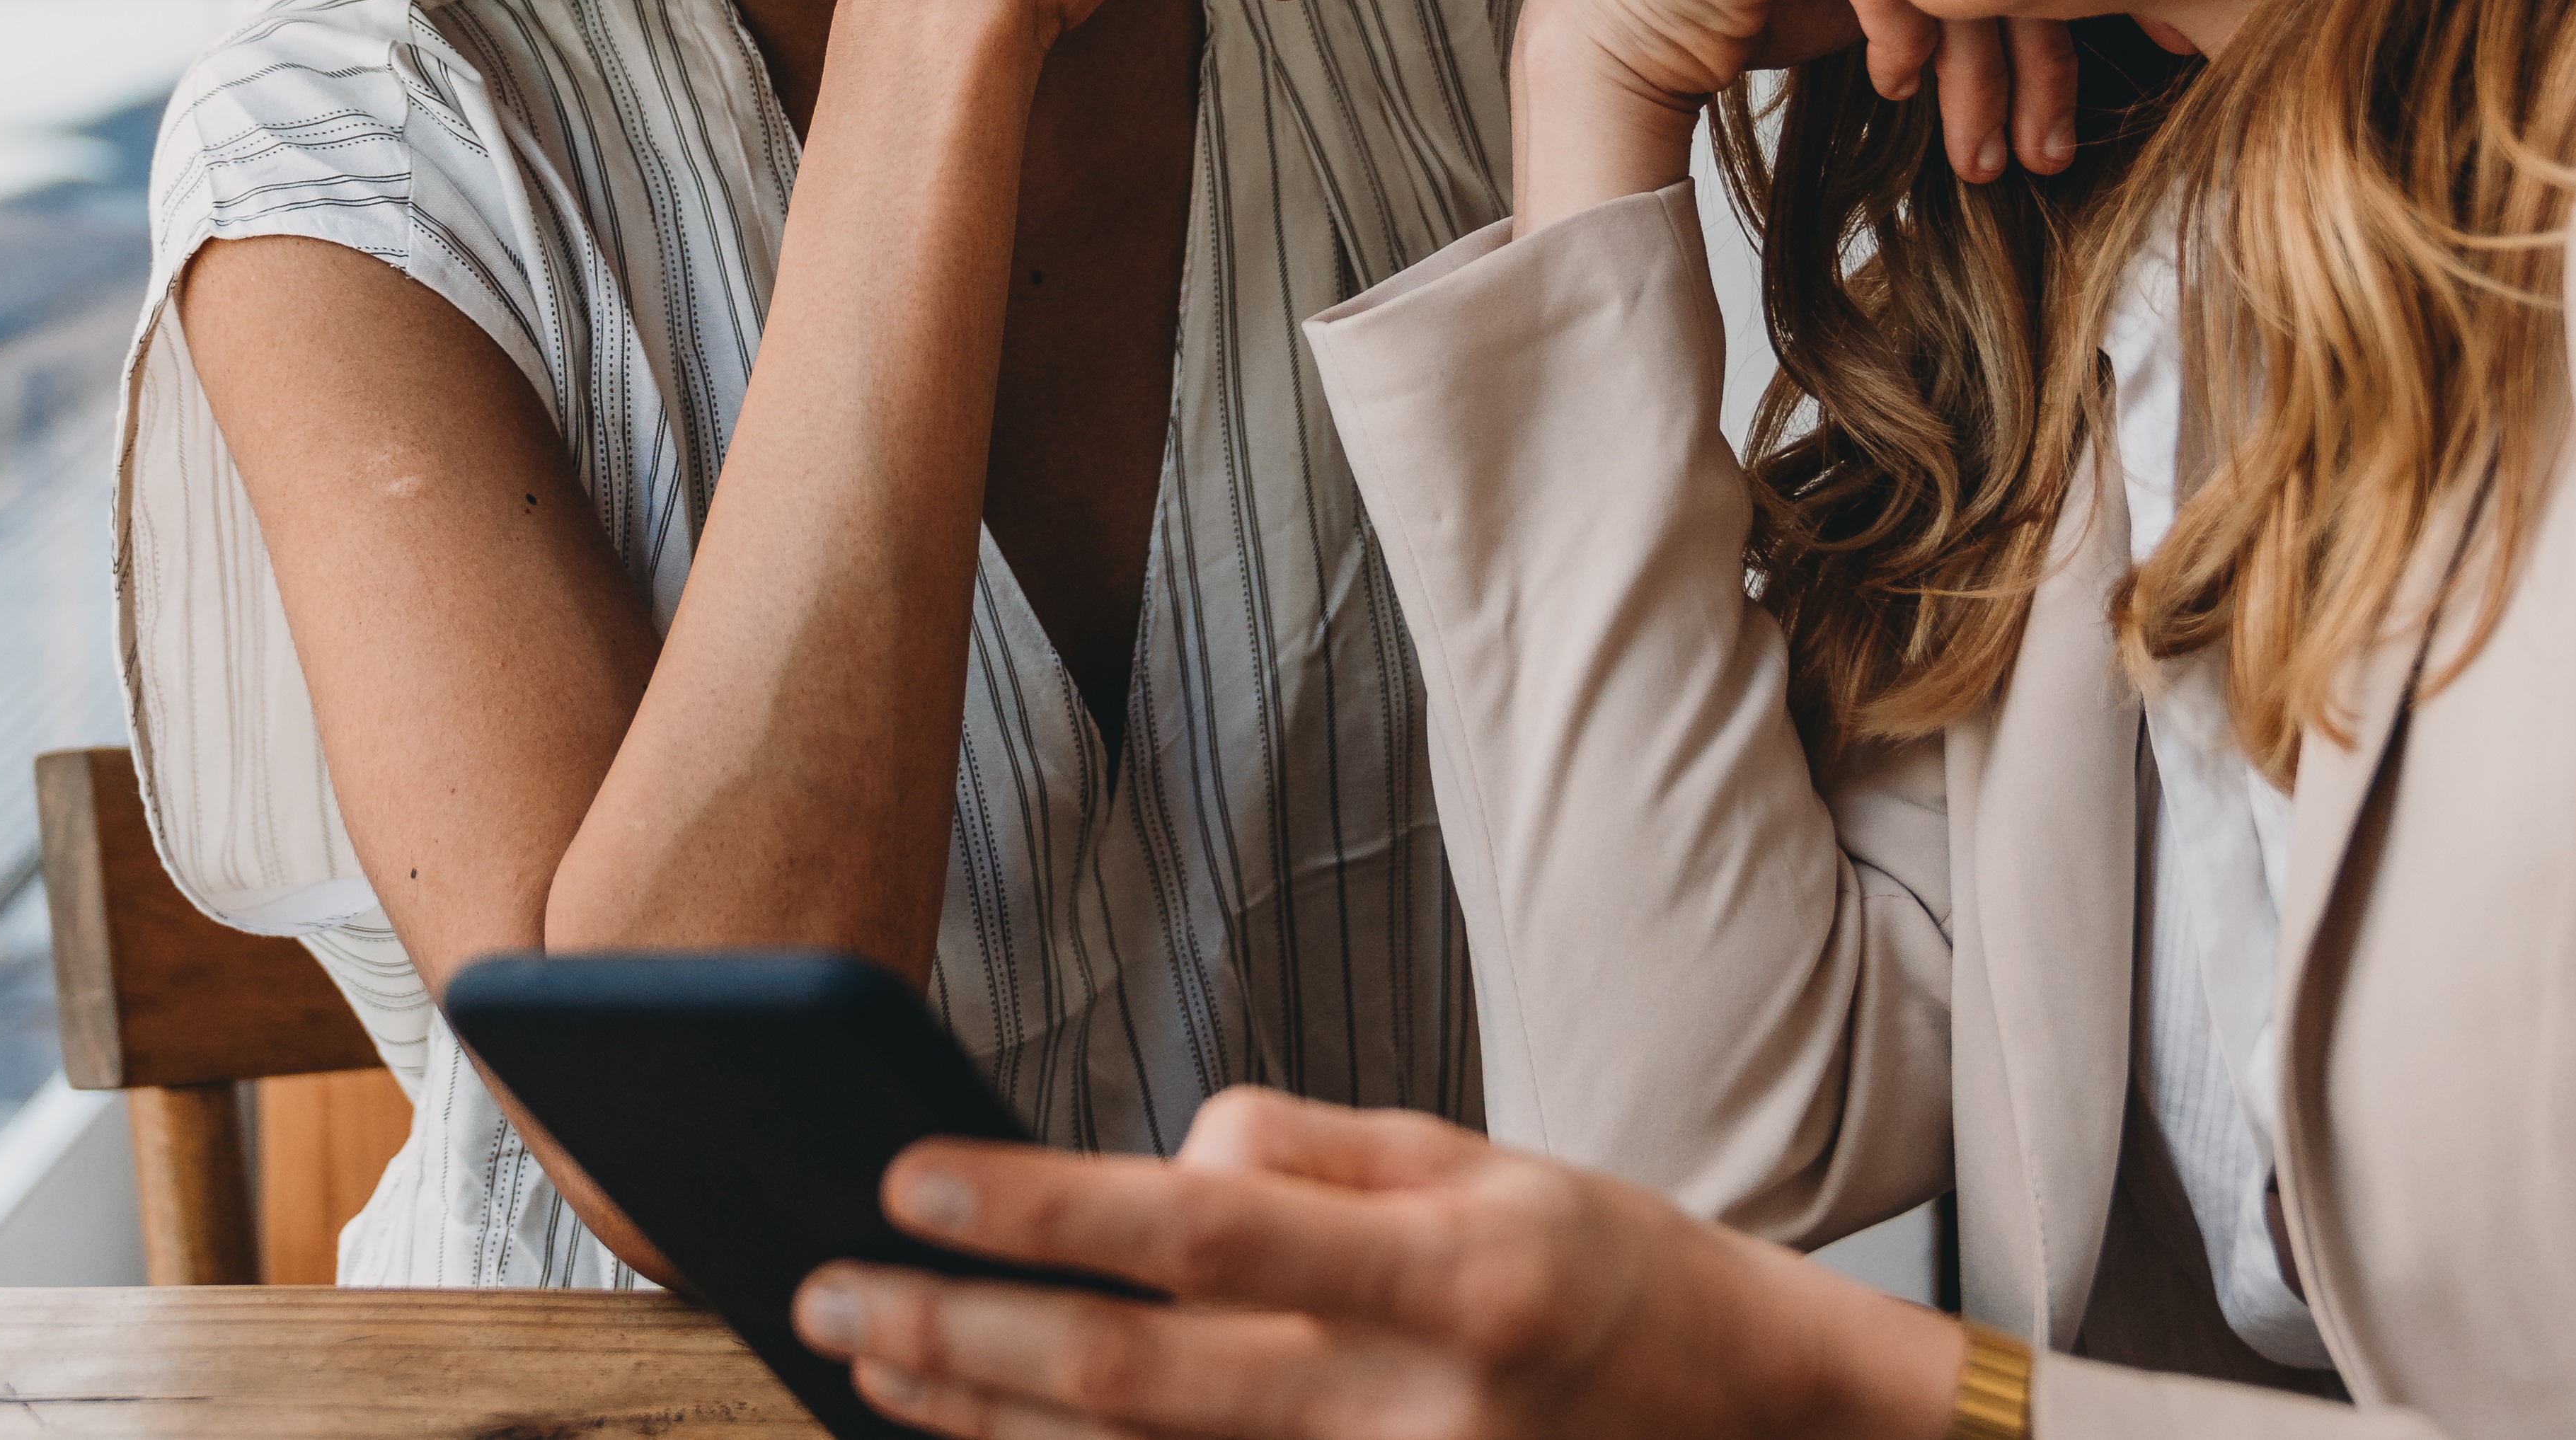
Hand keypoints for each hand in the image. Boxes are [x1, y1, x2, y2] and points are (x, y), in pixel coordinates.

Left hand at [793, 1090, 1970, 1439]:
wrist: (1753, 1422)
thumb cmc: (1601, 1272)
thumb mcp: (1473, 1162)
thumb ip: (1302, 1161)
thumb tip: (1144, 1176)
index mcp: (1445, 1277)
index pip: (1201, 1234)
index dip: (1044, 1211)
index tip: (911, 1175)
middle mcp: (1407, 1410)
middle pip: (1130, 1385)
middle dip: (956, 1338)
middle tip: (822, 1294)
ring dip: (978, 1423)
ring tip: (865, 1363)